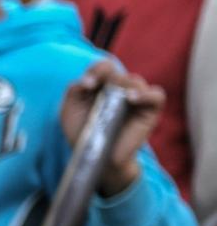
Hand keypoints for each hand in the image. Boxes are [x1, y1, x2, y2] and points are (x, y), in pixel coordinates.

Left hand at [61, 60, 163, 196]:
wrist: (97, 157)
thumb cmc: (84, 133)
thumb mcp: (70, 110)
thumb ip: (74, 91)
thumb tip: (86, 80)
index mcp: (102, 84)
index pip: (103, 67)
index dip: (96, 71)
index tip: (85, 85)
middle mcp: (121, 88)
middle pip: (118, 73)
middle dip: (106, 77)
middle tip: (96, 89)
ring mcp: (137, 98)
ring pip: (135, 81)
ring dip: (123, 84)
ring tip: (114, 94)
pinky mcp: (150, 110)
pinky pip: (156, 95)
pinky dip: (146, 94)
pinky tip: (132, 98)